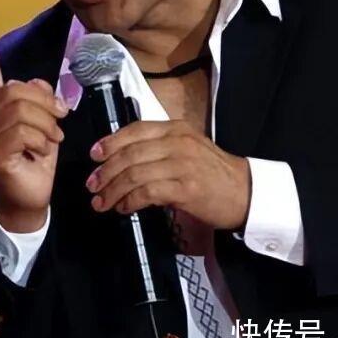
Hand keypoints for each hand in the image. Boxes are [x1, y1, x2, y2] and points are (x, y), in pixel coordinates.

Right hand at [0, 21, 67, 232]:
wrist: (31, 195)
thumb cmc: (36, 157)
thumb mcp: (44, 123)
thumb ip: (41, 99)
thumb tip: (41, 83)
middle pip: (16, 90)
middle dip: (46, 102)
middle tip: (62, 117)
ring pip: (21, 111)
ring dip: (47, 124)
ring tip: (53, 138)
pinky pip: (23, 133)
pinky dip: (41, 140)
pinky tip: (43, 150)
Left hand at [85, 120, 250, 229]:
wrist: (245, 192)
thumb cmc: (212, 172)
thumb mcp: (186, 148)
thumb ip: (158, 147)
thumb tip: (121, 158)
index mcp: (175, 129)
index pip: (134, 130)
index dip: (110, 142)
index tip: (94, 155)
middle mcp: (177, 142)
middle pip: (129, 154)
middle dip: (106, 171)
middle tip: (93, 186)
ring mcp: (182, 164)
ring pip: (134, 174)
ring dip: (113, 190)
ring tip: (102, 202)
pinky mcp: (186, 188)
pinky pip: (147, 192)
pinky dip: (130, 201)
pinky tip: (124, 208)